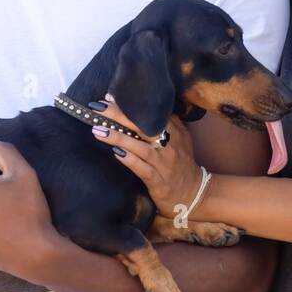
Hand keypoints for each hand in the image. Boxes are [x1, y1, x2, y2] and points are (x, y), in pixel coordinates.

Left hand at [92, 94, 203, 223]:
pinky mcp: (158, 181)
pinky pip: (142, 169)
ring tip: (98, 130)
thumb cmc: (181, 163)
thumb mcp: (180, 139)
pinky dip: (129, 160)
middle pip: (143, 126)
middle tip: (98, 107)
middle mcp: (170, 145)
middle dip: (119, 115)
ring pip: (140, 147)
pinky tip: (115, 152)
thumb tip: (144, 106)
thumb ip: (167, 122)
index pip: (151, 113)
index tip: (109, 97)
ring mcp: (164, 163)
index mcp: (174, 132)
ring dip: (118, 137)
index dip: (130, 105)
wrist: (194, 193)